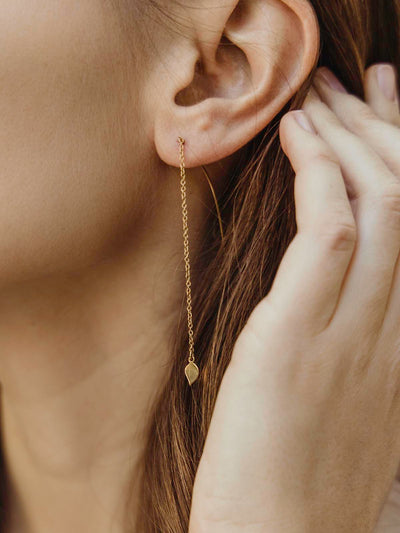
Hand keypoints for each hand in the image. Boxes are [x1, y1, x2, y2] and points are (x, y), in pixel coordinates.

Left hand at [188, 64, 399, 532]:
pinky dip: (319, 175)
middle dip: (383, 131)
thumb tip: (334, 289)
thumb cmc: (295, 481)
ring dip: (348, 138)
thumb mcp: (345, 406)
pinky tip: (297, 140)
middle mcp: (397, 330)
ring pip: (377, 204)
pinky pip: (329, 233)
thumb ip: (354, 348)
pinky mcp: (298, 336)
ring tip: (316, 99)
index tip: (384, 118)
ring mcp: (355, 332)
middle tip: (357, 84)